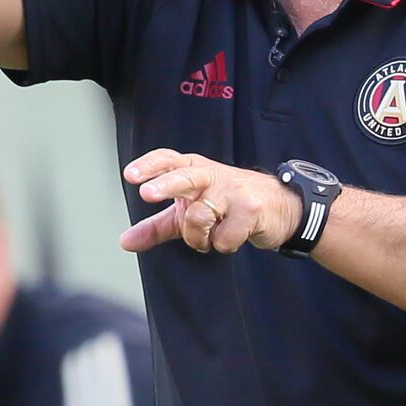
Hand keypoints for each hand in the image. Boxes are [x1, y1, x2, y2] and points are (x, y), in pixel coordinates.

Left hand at [120, 150, 301, 256]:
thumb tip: (124, 242)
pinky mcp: (250, 208)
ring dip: (201, 239)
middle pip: (184, 177)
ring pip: (199, 219)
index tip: (129, 175)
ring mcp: (231, 190)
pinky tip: (235, 235)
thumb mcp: (189, 213)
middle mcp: (211, 174)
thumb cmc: (227, 206)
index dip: (149, 166)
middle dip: (165, 185)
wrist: (280, 207)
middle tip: (146, 194)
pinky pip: (223, 239)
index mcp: (194, 169)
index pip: (168, 159)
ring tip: (213, 234)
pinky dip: (224, 245)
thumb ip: (157, 226)